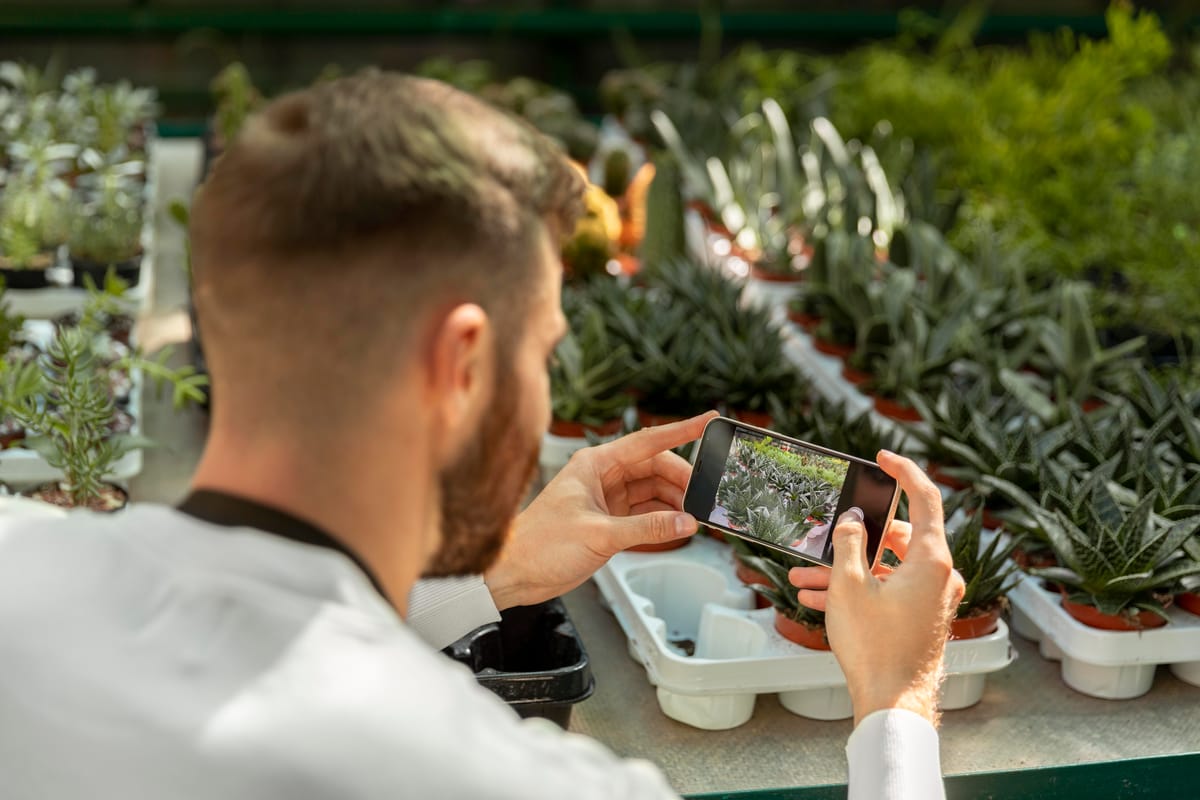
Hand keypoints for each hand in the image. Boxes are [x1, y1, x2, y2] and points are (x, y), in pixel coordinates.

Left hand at [484, 411, 717, 609]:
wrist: (513, 574)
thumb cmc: (539, 545)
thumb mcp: (598, 534)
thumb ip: (646, 528)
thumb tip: (685, 522)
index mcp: (595, 463)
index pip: (648, 441)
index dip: (682, 430)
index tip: (709, 421)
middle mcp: (603, 476)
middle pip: (655, 467)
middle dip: (682, 480)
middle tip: (706, 496)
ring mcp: (606, 498)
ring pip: (653, 491)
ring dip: (675, 501)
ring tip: (696, 514)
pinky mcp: (608, 521)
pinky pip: (645, 512)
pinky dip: (663, 519)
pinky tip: (678, 526)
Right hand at [789, 451, 963, 727]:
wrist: (893, 702)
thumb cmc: (875, 647)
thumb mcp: (849, 585)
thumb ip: (848, 542)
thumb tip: (852, 521)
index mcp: (932, 560)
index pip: (925, 497)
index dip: (903, 471)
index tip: (883, 458)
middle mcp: (939, 575)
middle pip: (896, 536)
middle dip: (852, 538)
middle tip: (822, 536)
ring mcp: (932, 597)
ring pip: (885, 567)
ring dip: (845, 569)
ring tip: (804, 576)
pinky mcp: (921, 616)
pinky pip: (888, 590)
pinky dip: (858, 589)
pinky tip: (818, 598)